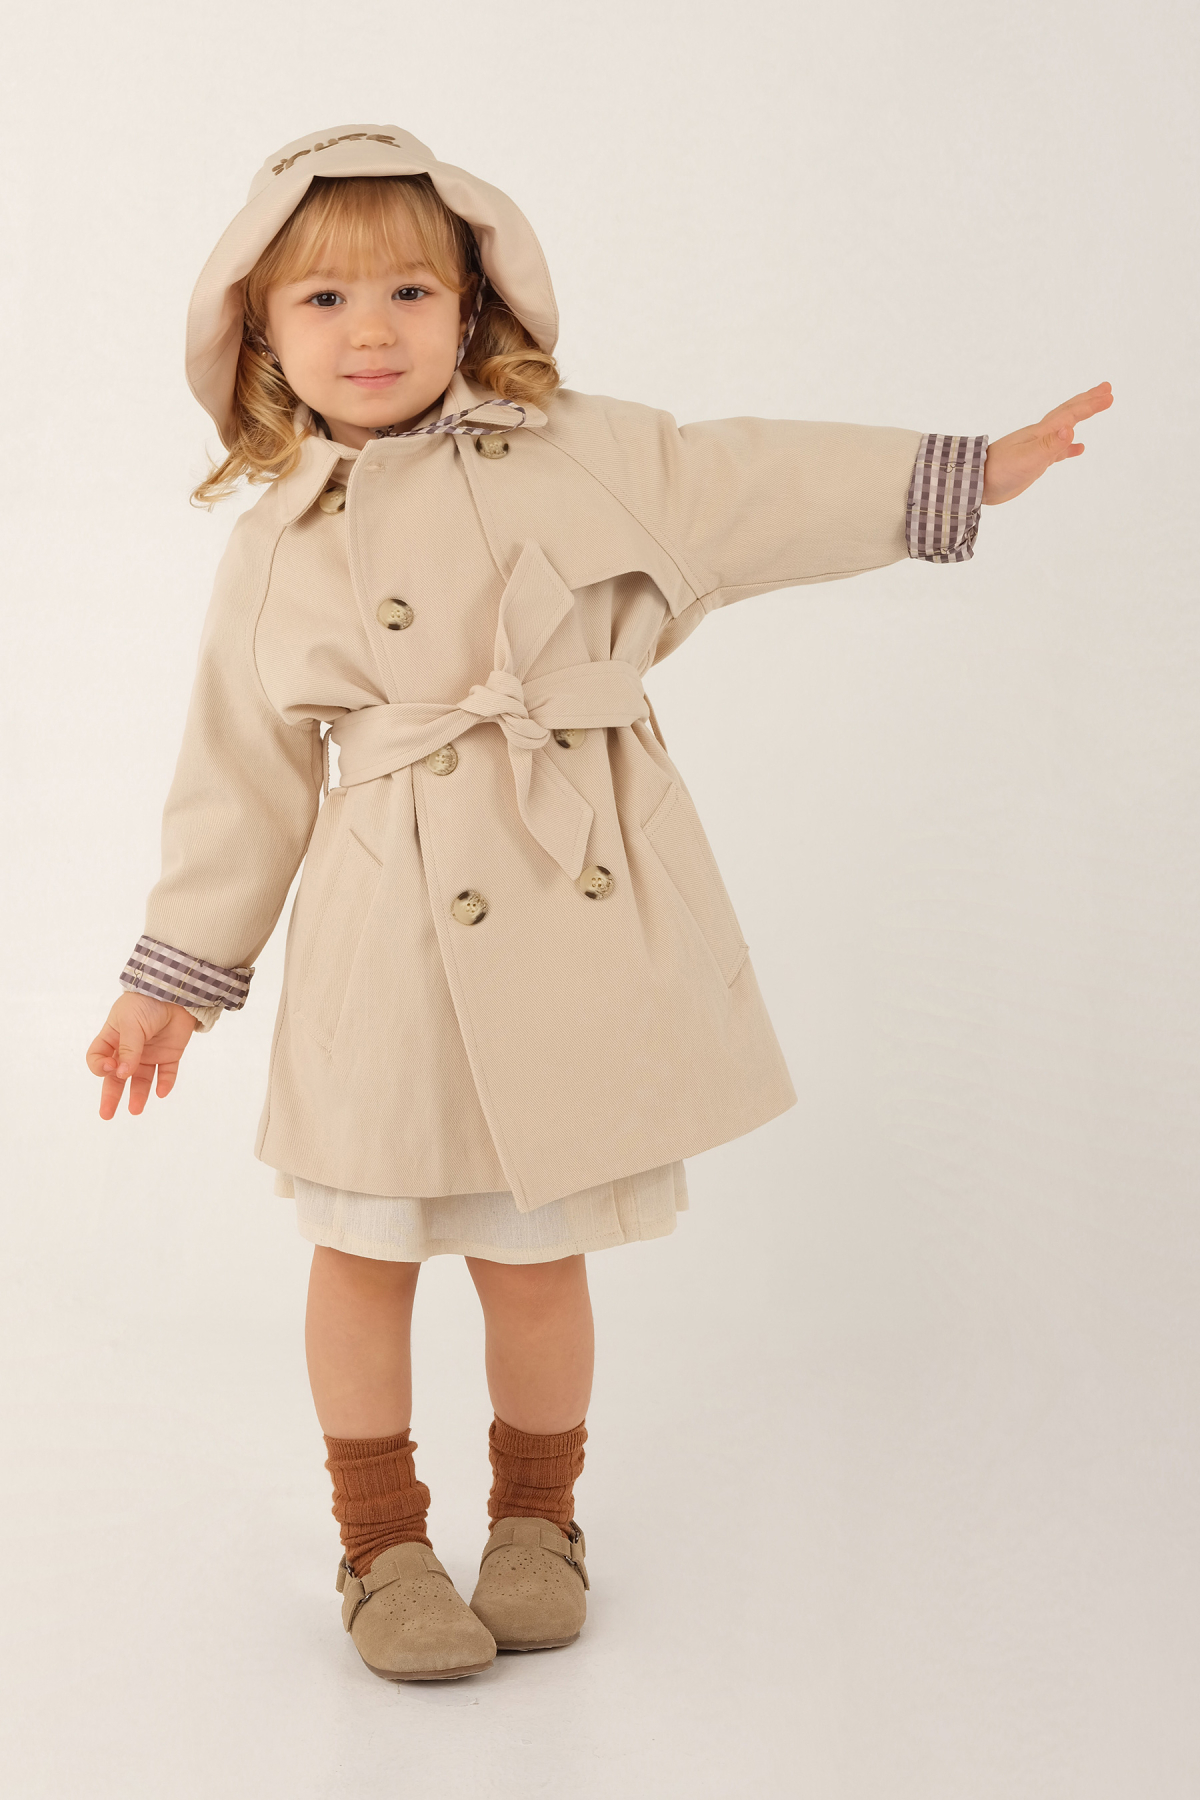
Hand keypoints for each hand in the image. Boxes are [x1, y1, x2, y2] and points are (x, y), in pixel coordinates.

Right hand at [86, 992, 197, 1118]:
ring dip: (138, 1095)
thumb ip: (128, 1049)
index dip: (99, 1067)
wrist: (175, 991)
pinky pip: (167, 1073)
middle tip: (106, 1114)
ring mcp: (149, 1053)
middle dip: (111, 1095)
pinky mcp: (169, 1054)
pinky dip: (165, 1083)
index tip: (110, 1066)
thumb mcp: (130, 1023)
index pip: (97, 1059)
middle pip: (116, 1077)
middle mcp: (128, 1049)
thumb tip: (122, 1074)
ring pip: (141, 1079)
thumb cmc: (145, 1002)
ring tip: (135, 1110)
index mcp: (112, 1038)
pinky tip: (162, 1093)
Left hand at [982, 381, 1113, 504]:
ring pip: (1065, 428)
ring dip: (1081, 418)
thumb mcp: (1027, 459)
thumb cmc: (1000, 470)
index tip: (1109, 395)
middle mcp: (1041, 435)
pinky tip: (1079, 448)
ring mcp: (1038, 448)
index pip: (1070, 414)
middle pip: (1068, 413)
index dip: (1090, 405)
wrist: (977, 483)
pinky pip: (1057, 451)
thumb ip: (1049, 446)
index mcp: (1041, 432)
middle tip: (1107, 389)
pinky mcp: (1034, 462)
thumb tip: (1071, 430)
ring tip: (1096, 408)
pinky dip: (1070, 448)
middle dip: (1088, 401)